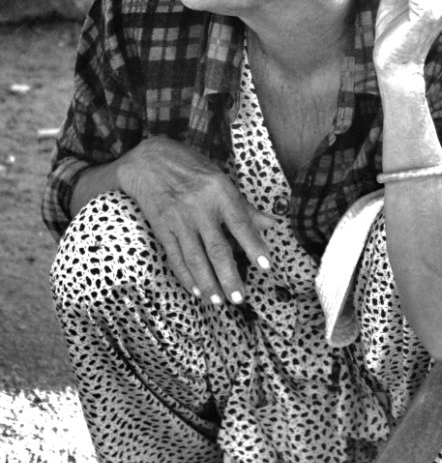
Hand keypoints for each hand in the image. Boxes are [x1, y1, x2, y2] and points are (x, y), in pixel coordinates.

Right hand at [117, 136, 277, 305]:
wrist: (148, 160)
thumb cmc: (191, 168)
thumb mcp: (221, 179)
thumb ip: (245, 206)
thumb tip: (271, 224)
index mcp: (220, 191)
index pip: (241, 223)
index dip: (254, 246)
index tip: (266, 266)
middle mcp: (199, 206)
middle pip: (217, 248)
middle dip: (229, 276)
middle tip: (239, 299)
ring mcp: (179, 218)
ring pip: (195, 258)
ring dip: (208, 282)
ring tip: (219, 302)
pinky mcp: (161, 227)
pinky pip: (175, 257)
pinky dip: (185, 276)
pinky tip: (196, 290)